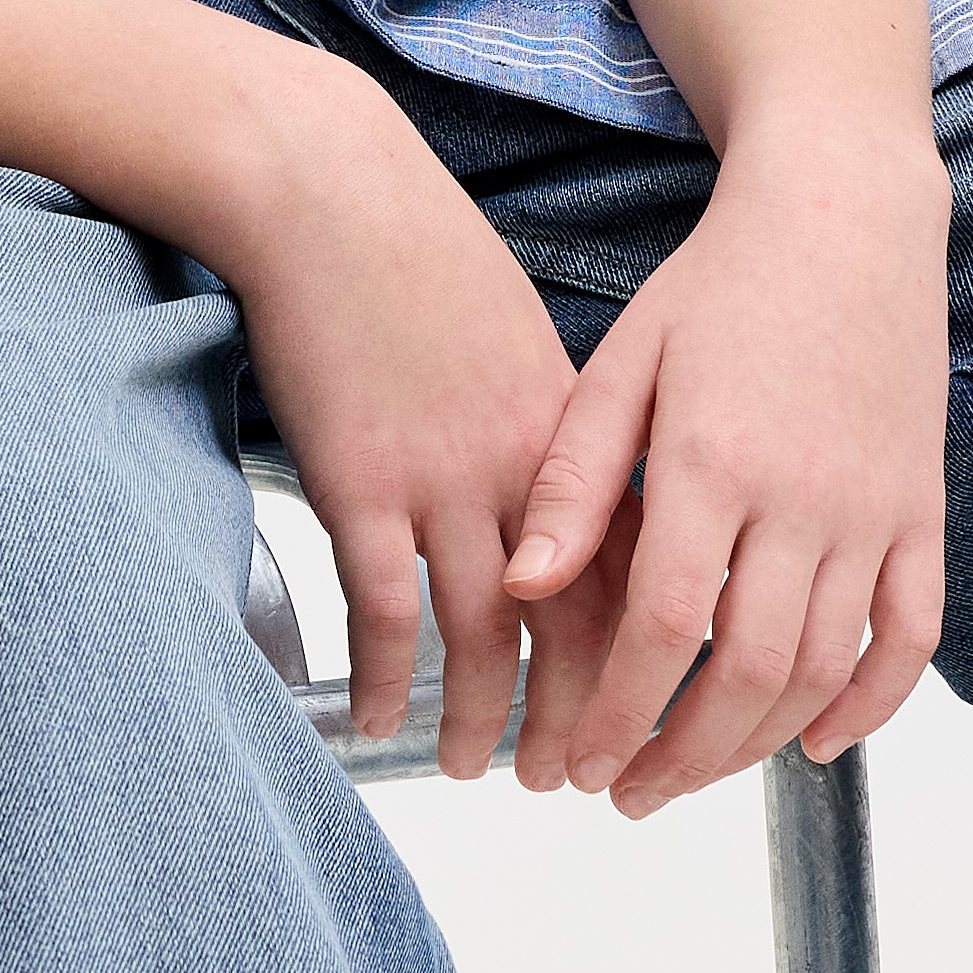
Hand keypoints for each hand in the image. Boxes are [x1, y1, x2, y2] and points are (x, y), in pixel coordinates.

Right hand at [202, 66, 612, 784]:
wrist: (330, 191)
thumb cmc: (419, 259)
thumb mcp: (519, 343)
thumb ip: (555, 434)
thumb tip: (573, 514)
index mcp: (574, 434)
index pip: (632, 572)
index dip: (641, 659)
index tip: (642, 716)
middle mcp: (527, 468)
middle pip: (576, 624)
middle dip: (580, 717)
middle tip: (573, 781)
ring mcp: (444, 479)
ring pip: (484, 634)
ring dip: (484, 717)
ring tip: (475, 771)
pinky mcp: (362, 482)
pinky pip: (387, 607)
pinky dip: (390, 677)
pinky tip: (384, 720)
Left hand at [500, 121, 951, 811]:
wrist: (846, 217)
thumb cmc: (719, 288)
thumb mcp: (622, 365)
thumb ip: (575, 482)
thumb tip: (521, 588)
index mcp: (712, 461)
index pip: (662, 626)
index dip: (620, 712)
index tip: (581, 764)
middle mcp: (802, 497)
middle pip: (746, 670)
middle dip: (682, 754)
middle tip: (628, 794)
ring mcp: (874, 508)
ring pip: (824, 666)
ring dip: (756, 743)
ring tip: (694, 773)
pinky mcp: (923, 509)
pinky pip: (911, 633)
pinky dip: (870, 703)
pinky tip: (814, 743)